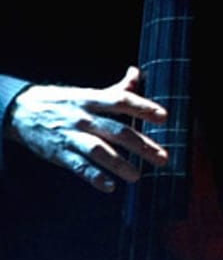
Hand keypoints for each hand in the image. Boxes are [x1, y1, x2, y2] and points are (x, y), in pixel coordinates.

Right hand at [5, 67, 169, 192]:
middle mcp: (84, 117)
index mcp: (92, 99)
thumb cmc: (64, 103)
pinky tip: (109, 186)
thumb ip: (115, 89)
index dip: (143, 107)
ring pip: (98, 150)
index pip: (121, 101)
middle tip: (162, 158)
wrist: (22, 111)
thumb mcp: (88, 94)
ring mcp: (72, 136)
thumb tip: (137, 73)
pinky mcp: (60, 153)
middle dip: (141, 145)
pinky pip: (78, 166)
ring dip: (119, 164)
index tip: (164, 117)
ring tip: (137, 176)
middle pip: (116, 130)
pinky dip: (94, 176)